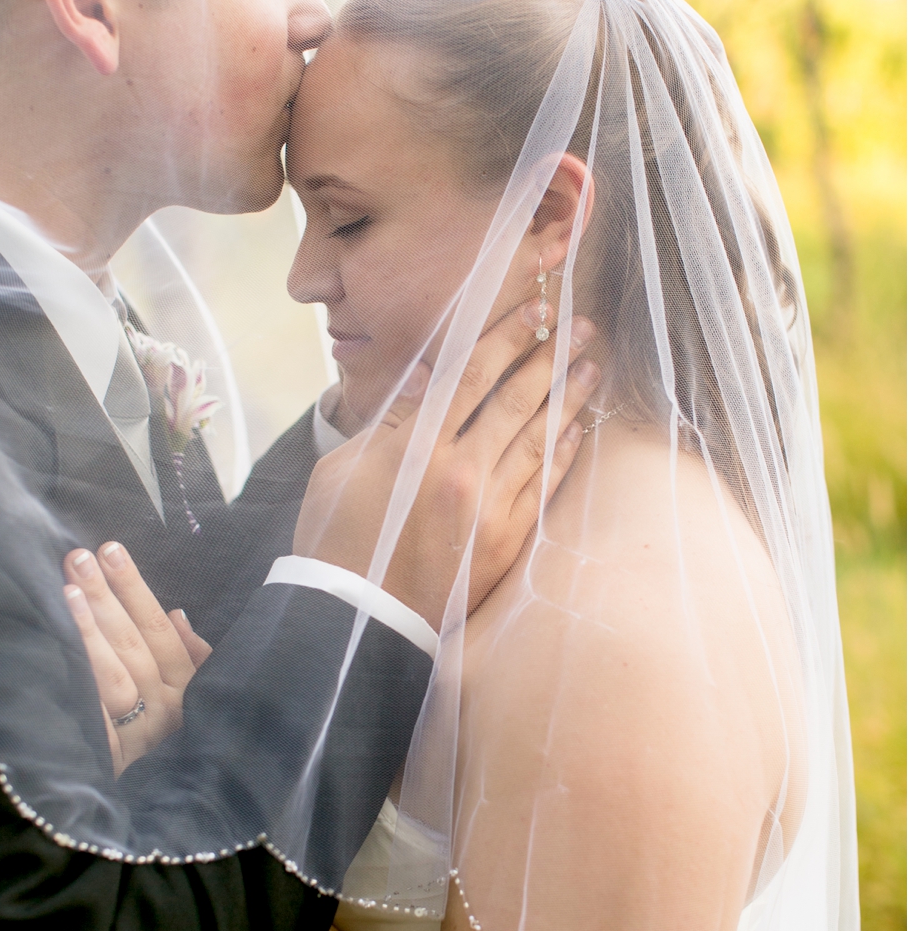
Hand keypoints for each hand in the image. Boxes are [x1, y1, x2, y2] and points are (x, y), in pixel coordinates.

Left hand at [63, 543, 210, 774]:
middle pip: (134, 644)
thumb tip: (178, 614)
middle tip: (80, 556)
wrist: (175, 820)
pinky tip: (58, 644)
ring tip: (68, 586)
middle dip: (106, 595)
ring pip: (113, 674)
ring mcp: (138, 735)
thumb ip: (195, 659)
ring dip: (90, 628)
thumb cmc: (185, 750)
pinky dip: (77, 675)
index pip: (162, 630)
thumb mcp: (203, 703)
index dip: (136, 589)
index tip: (112, 550)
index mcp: (190, 691)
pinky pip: (91, 710)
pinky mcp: (109, 757)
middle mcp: (167, 711)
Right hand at [293, 304, 598, 628]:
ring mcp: (489, 508)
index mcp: (416, 447)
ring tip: (592, 366)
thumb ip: (391, 422)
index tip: (535, 310)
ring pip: (538, 439)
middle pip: (515, 399)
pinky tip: (578, 429)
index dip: (506, 337)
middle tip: (582, 324)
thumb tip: (426, 377)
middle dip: (550, 356)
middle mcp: (460, 471)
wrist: (359, 620)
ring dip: (568, 398)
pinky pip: (543, 487)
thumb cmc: (338, 541)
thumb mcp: (343, 470)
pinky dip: (563, 454)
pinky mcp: (506, 542)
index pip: (471, 375)